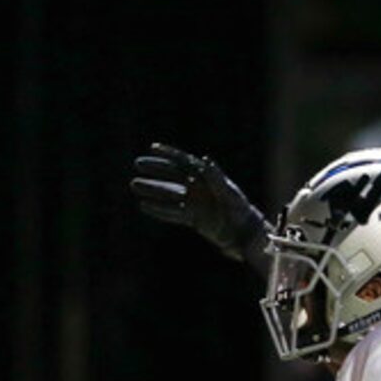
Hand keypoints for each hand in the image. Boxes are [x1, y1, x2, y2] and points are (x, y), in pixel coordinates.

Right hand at [131, 144, 267, 265]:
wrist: (245, 233)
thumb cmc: (240, 210)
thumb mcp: (228, 192)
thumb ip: (216, 177)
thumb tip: (205, 159)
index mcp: (206, 177)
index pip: (184, 161)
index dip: (169, 153)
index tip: (153, 147)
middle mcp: (198, 188)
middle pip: (172, 175)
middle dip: (155, 169)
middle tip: (137, 164)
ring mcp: (195, 203)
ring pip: (168, 194)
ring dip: (152, 190)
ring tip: (134, 185)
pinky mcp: (193, 218)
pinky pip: (172, 212)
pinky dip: (159, 210)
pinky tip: (145, 206)